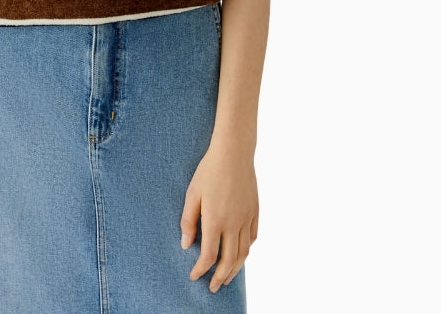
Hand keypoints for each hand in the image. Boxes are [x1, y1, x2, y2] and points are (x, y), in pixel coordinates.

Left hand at [180, 144, 258, 291]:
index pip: (209, 255)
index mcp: (215, 220)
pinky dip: (246, 250)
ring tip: (227, 278)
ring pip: (244, 253)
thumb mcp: (192, 194)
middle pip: (229, 261)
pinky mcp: (255, 211)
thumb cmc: (208, 171)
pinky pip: (253, 238)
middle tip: (213, 287)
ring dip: (235, 269)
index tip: (194, 276)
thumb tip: (186, 245)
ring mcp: (247, 218)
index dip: (201, 270)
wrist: (233, 152)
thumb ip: (188, 221)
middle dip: (220, 278)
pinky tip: (240, 254)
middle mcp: (233, 223)